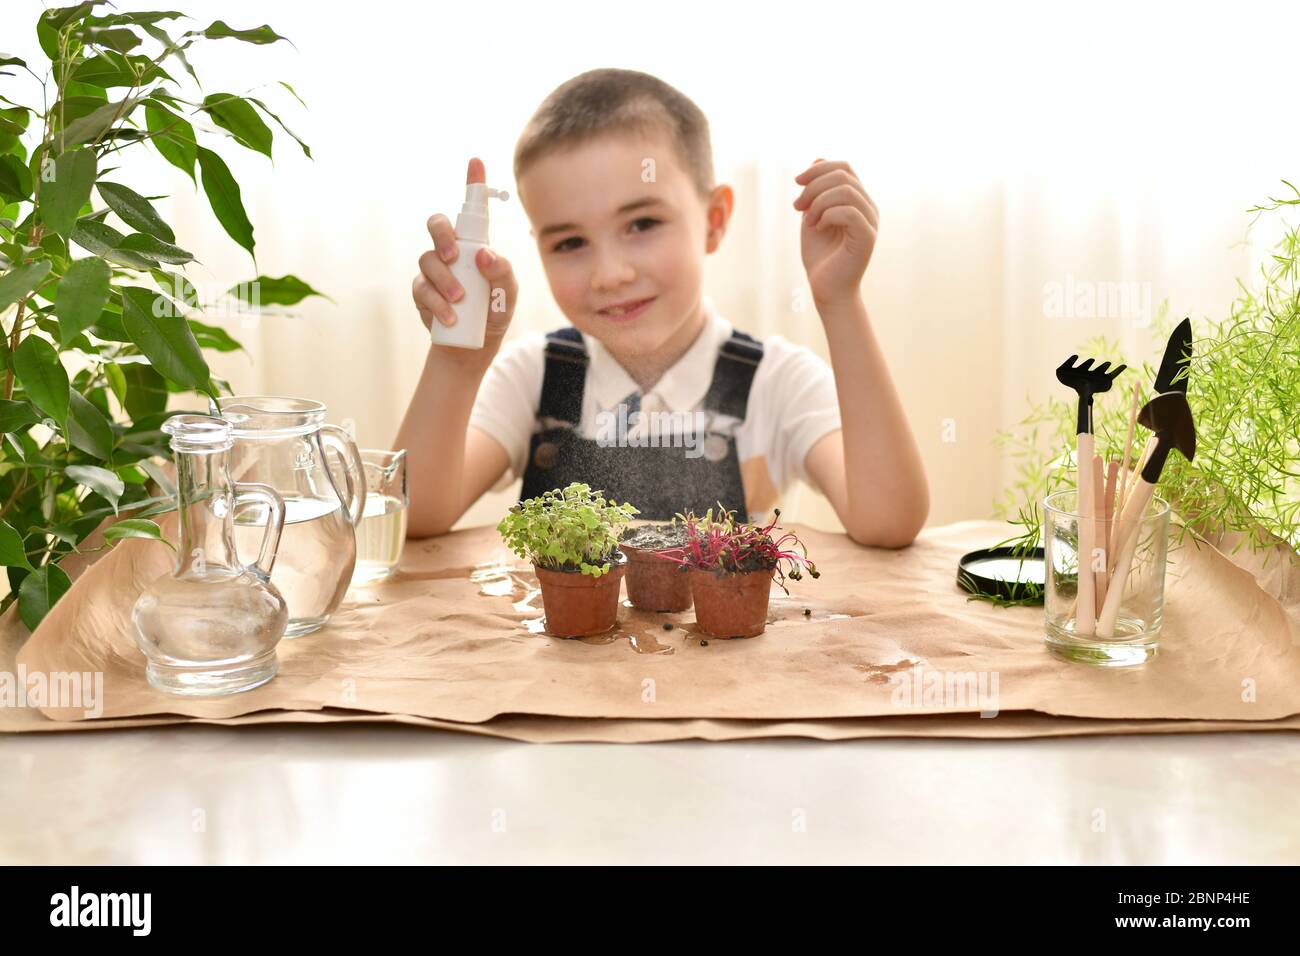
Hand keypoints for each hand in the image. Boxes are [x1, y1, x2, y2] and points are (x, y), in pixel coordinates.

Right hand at [412, 157, 517, 354]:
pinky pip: (421, 288)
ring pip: (428, 260)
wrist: (472, 346)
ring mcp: (433, 270)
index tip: (476, 162)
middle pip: (437, 225)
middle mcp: (451, 251)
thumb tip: (483, 253)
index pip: (472, 211)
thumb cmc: (494, 313)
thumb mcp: (508, 295)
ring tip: (460, 301)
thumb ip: (502, 273)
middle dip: (443, 236)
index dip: (473, 184)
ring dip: (444, 280)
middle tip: (454, 256)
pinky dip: (437, 302)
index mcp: (475, 245)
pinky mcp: (421, 291)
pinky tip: (450, 316)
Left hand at [793, 158, 877, 309]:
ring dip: (818, 203)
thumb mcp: (812, 215)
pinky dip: (827, 215)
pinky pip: (849, 212)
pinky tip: (817, 228)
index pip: (844, 168)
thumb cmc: (820, 256)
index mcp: (857, 200)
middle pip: (843, 175)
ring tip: (807, 221)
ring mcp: (870, 222)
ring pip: (846, 191)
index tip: (797, 182)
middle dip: (813, 186)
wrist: (826, 289)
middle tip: (797, 207)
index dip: (819, 168)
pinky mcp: (867, 237)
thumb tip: (818, 159)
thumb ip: (815, 191)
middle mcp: (868, 208)